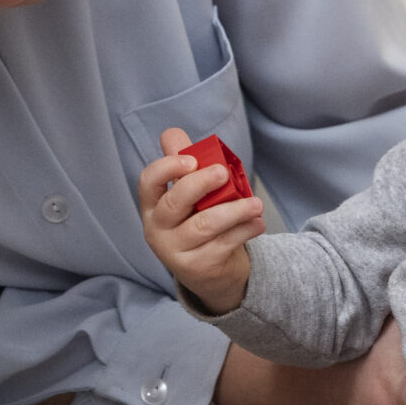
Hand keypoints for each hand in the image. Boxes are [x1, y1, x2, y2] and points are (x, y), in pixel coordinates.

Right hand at [138, 127, 265, 310]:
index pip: (148, 181)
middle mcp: (158, 229)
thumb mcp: (190, 194)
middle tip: (224, 172)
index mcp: (152, 205)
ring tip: (257, 204)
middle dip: (200, 184)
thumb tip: (171, 133)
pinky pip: (224, 244)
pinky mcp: (198, 267)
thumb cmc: (198, 220)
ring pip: (204, 225)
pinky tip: (257, 223)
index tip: (191, 161)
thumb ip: (183, 164)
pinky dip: (245, 230)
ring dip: (235, 211)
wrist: (210, 271)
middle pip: (174, 203)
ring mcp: (176, 251)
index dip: (167, 168)